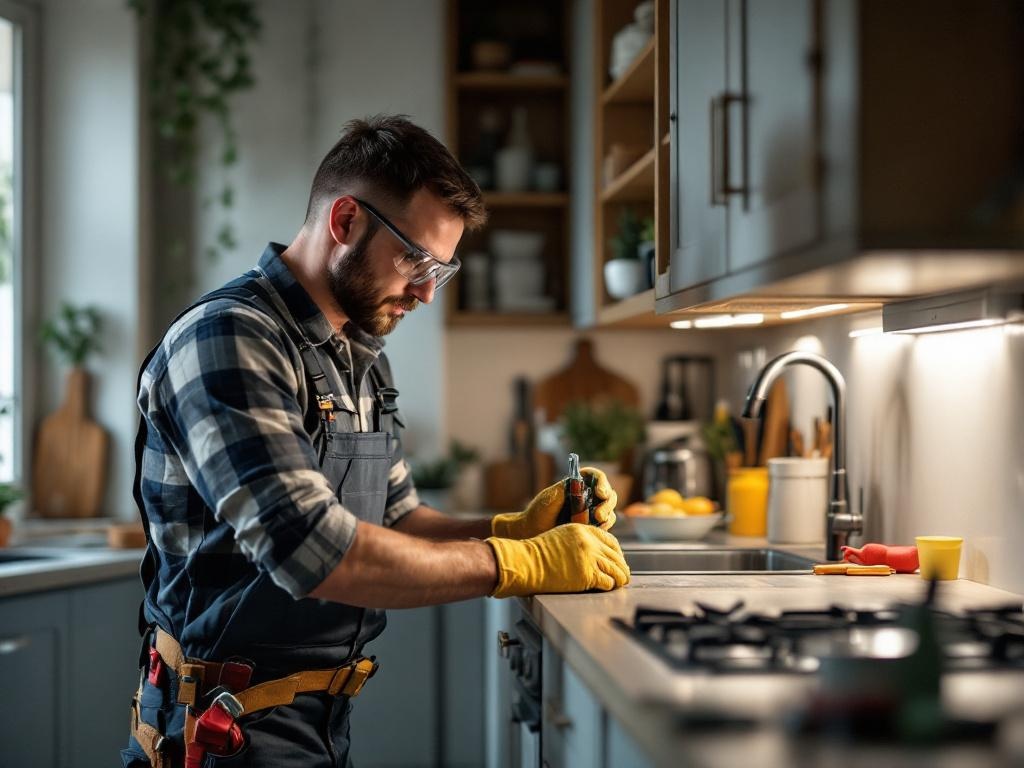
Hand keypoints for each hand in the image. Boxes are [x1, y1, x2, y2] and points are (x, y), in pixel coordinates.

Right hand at [486, 524, 629, 597]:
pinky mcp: (587, 575)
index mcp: (583, 530)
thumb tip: (594, 554)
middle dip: (622, 566)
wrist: (525, 563)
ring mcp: (589, 558)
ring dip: (620, 578)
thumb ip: (579, 542)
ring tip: (620, 583)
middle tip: (623, 574)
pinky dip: (610, 586)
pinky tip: (608, 588)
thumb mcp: (561, 537)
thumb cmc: (537, 554)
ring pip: (616, 569)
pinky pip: (607, 582)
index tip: (618, 559)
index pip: (610, 540)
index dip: (617, 552)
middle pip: (616, 555)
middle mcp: (588, 542)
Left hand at [490, 467, 617, 538]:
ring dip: (607, 516)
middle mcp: (587, 496)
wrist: (532, 532)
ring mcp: (591, 512)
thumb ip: (565, 488)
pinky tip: (597, 530)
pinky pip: (605, 525)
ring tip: (598, 523)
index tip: (600, 492)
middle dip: (607, 503)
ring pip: (609, 510)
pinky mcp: (591, 526)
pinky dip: (604, 527)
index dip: (602, 482)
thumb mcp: (550, 497)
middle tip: (599, 515)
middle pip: (608, 494)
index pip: (596, 477)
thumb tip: (579, 481)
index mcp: (577, 484)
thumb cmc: (538, 512)